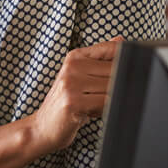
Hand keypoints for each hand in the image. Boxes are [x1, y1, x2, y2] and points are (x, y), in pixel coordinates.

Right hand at [31, 37, 122, 152]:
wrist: (43, 127)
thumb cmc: (65, 103)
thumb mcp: (80, 77)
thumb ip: (100, 59)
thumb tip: (121, 40)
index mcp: (75, 57)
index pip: (112, 49)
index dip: (124, 63)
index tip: (122, 75)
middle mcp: (72, 67)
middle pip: (116, 70)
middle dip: (117, 86)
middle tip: (101, 97)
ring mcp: (71, 83)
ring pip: (113, 87)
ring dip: (111, 100)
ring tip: (94, 105)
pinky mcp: (73, 101)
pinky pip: (105, 102)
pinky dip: (105, 109)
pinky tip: (92, 112)